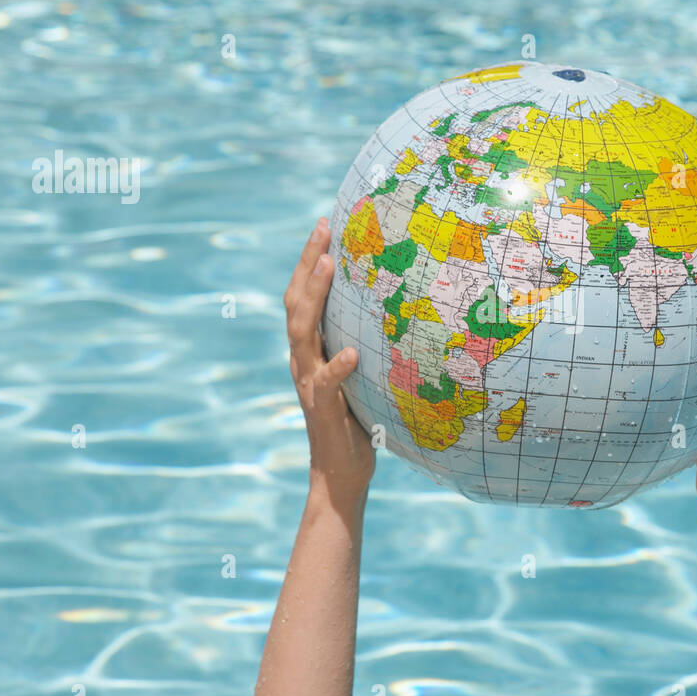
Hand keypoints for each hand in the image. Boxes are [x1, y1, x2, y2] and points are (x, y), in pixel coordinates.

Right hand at [284, 217, 374, 506]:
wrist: (342, 472)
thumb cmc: (360, 419)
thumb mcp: (363, 373)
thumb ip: (367, 341)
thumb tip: (401, 305)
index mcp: (311, 348)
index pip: (303, 295)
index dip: (309, 259)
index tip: (326, 223)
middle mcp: (303, 359)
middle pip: (295, 302)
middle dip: (307, 262)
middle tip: (323, 228)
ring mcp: (309, 382)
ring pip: (302, 332)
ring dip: (314, 297)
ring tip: (327, 266)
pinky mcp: (322, 408)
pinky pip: (326, 383)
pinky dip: (337, 366)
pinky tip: (352, 352)